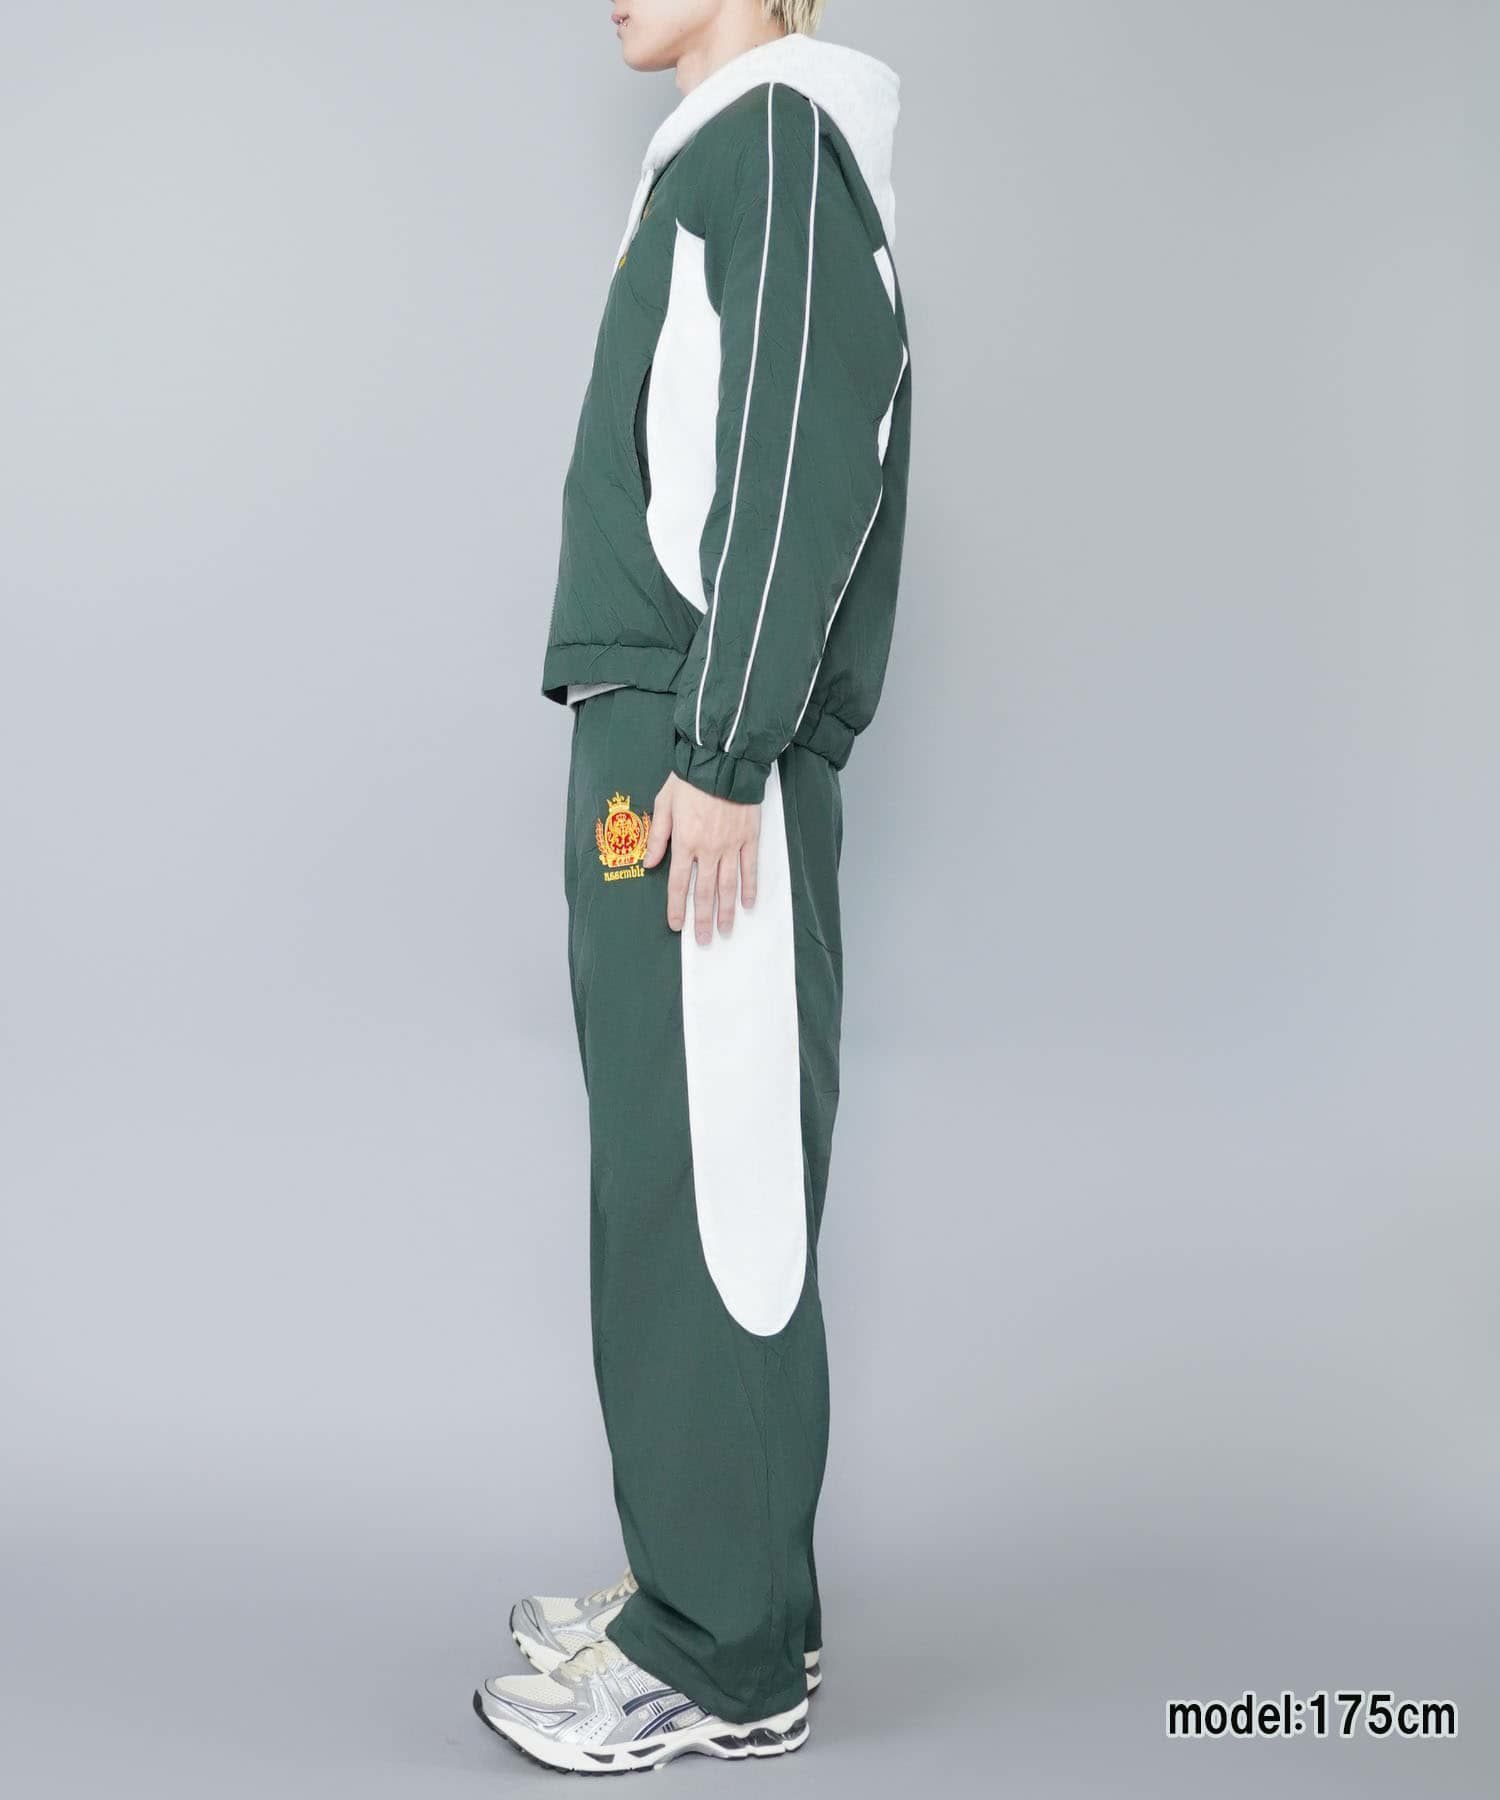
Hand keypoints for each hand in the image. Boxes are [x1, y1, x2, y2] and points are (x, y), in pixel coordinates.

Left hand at [644, 773, 759, 945]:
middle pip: (705, 893)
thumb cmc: (690, 780)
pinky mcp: (749, 837)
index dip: (676, 908)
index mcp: (684, 842)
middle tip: (703, 941)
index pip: (678, 884)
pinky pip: (750, 868)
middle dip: (703, 919)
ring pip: (728, 886)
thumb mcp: (664, 804)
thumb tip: (649, 864)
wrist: (723, 761)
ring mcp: (731, 845)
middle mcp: (708, 849)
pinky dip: (749, 887)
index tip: (676, 926)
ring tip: (725, 931)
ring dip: (726, 912)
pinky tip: (747, 904)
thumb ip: (658, 837)